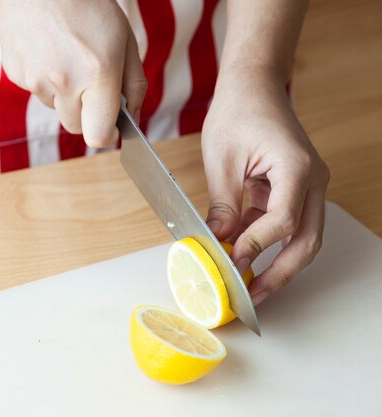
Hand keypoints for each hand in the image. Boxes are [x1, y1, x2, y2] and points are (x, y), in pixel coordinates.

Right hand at [0, 0, 146, 146]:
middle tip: (90, 84)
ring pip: (55, 107)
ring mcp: (35, 79)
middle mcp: (64, 81)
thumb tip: (133, 119)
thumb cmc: (90, 8)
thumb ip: (134, 86)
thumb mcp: (125, 42)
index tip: (111, 128)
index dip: (106, 135)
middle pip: (75, 126)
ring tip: (66, 57)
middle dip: (86, 114)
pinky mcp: (16, 73)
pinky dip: (44, 79)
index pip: (98, 136)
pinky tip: (48, 51)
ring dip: (64, 93)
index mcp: (98, 74)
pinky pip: (36, 90)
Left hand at [201, 69, 329, 305]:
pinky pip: (289, 221)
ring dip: (277, 261)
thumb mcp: (221, 162)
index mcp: (296, 168)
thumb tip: (218, 242)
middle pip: (307, 240)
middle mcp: (313, 179)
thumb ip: (223, 206)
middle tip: (254, 296)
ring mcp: (309, 184)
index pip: (283, 222)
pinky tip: (244, 251)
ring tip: (250, 284)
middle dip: (281, 273)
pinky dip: (268, 240)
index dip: (257, 248)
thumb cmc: (237, 112)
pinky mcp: (296, 186)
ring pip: (303, 236)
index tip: (232, 264)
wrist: (252, 86)